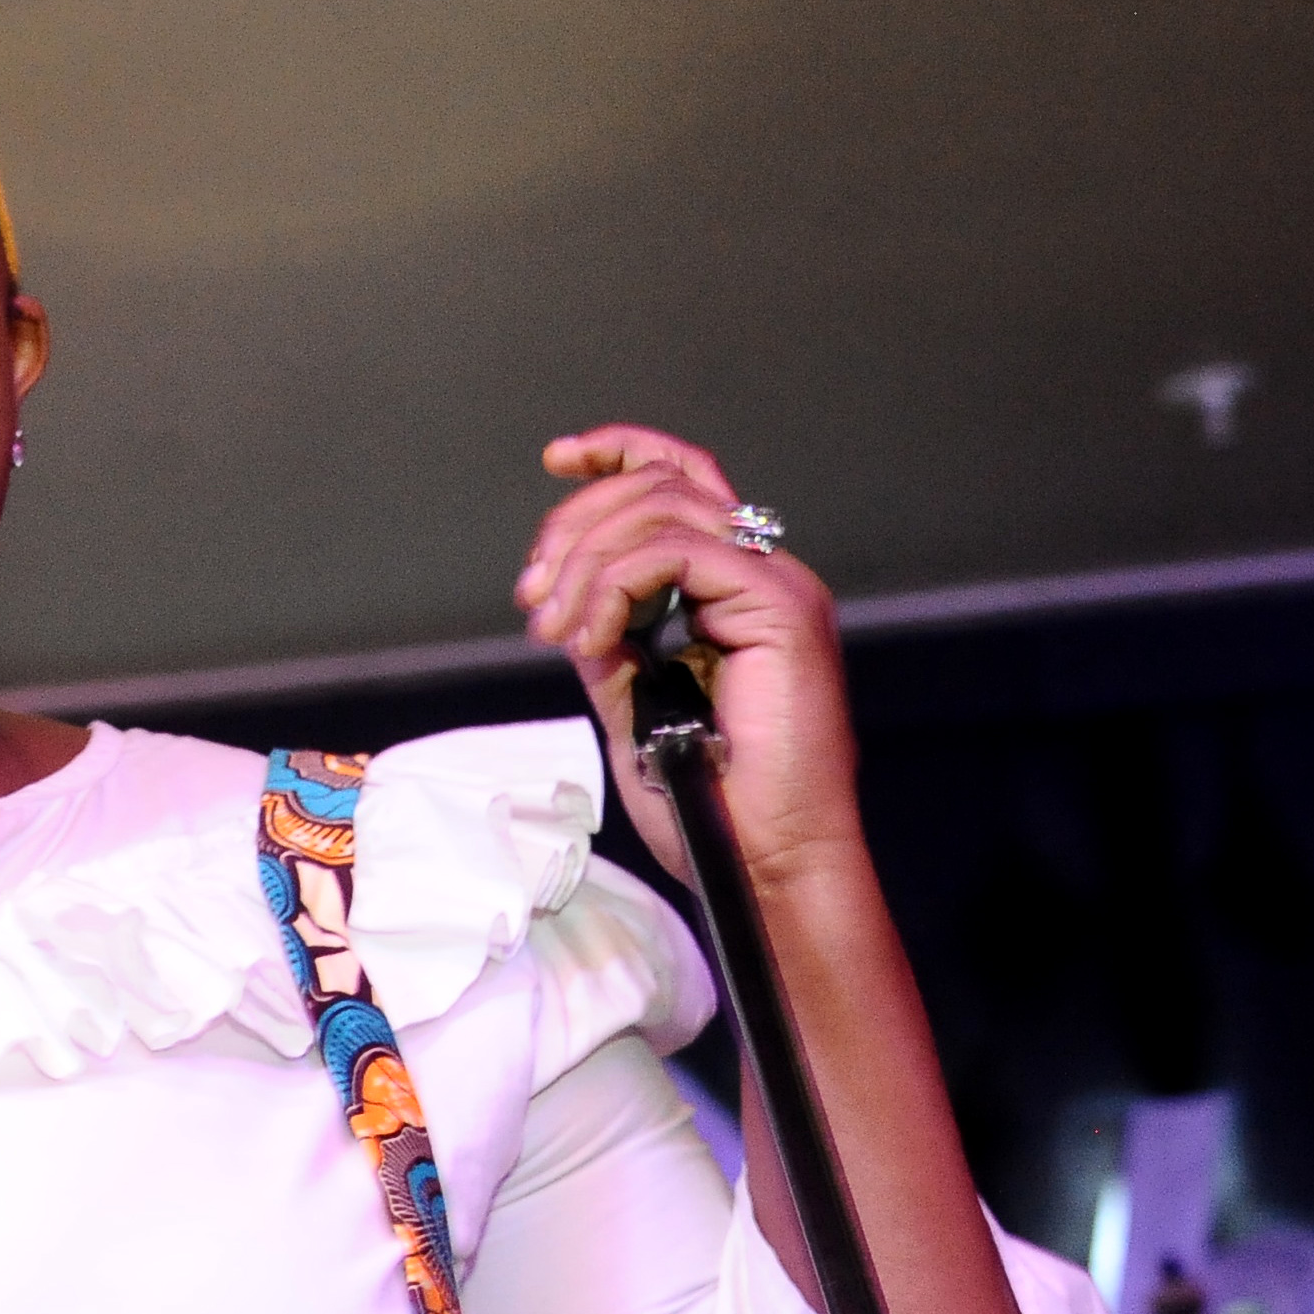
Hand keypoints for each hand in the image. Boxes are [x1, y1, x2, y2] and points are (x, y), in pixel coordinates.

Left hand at [515, 426, 862, 893]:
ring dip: (585, 561)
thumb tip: (564, 604)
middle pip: (659, 484)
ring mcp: (776, 585)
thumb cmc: (709, 804)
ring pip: (663, 509)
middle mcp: (760, 573)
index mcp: (732, 589)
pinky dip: (615, 584)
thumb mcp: (632, 707)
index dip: (616, 452)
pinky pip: (680, 552)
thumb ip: (609, 645)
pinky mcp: (780, 605)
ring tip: (556, 630)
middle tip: (532, 600)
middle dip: (574, 526)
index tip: (556, 458)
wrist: (764, 861)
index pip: (679, 479)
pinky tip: (592, 640)